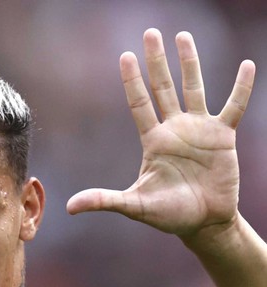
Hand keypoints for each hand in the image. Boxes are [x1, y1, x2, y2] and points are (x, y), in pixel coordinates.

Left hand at [66, 29, 254, 238]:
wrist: (202, 223)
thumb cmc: (168, 214)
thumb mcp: (134, 205)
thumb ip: (104, 200)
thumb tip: (68, 207)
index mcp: (153, 142)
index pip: (140, 104)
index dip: (133, 81)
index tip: (125, 56)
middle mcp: (174, 130)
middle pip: (163, 88)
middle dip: (157, 61)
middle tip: (150, 33)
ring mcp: (199, 130)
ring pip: (194, 88)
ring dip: (189, 63)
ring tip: (182, 36)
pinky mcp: (223, 137)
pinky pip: (234, 107)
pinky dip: (241, 88)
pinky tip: (247, 66)